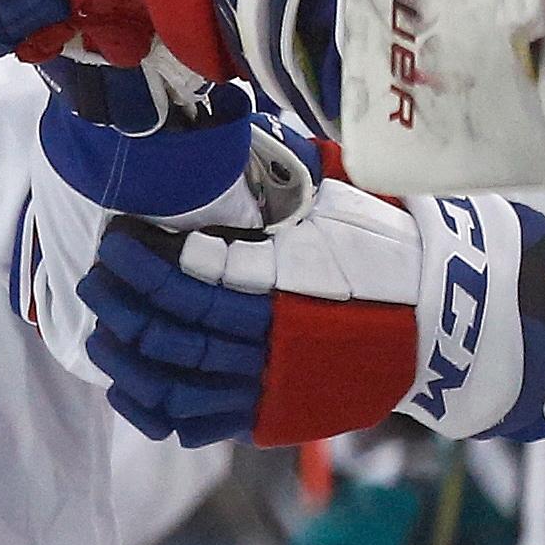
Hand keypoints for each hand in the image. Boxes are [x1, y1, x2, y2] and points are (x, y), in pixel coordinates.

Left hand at [77, 182, 544, 445]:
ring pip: (177, 381)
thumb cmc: (391, 250)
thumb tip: (236, 120)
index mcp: (289, 280)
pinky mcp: (276, 416)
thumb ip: (287, 170)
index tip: (120, 235)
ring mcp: (275, 383)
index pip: (196, 273)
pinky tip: (129, 385)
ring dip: (129, 356)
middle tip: (96, 273)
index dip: (147, 257)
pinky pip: (199, 423)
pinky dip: (156, 409)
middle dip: (125, 300)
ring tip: (102, 331)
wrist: (448, 323)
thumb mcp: (345, 197)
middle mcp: (276, 338)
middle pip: (176, 327)